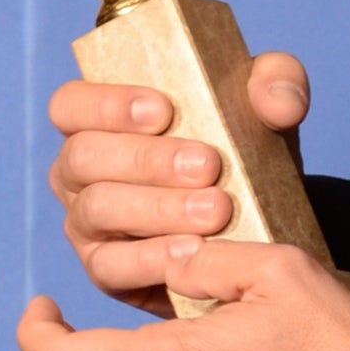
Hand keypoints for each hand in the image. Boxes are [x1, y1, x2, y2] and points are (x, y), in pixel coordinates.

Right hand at [48, 51, 314, 314]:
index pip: (71, 103)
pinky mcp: (107, 270)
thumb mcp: (265, 105)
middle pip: (82, 157)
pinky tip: (193, 252)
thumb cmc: (245, 142)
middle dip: (145, 159)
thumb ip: (277, 81)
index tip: (164, 110)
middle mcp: (83, 169)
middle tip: (208, 165)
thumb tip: (278, 101)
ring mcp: (88, 222)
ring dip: (156, 208)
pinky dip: (152, 258)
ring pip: (96, 209)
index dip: (106, 103)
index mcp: (103, 118)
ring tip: (216, 210)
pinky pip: (111, 266)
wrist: (262, 216)